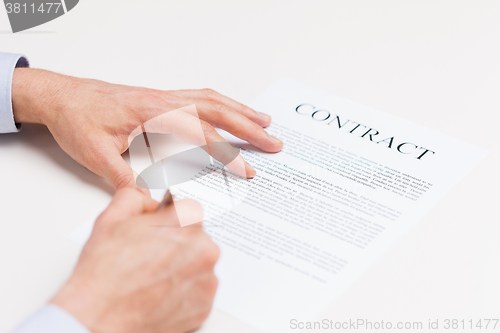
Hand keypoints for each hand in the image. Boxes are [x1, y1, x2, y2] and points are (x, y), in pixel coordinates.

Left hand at [11, 68, 282, 189]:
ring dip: (241, 110)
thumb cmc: (77, 119)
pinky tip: (231, 110)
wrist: (60, 96)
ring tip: (265, 121)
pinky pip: (201, 97)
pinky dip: (223, 104)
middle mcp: (165, 100)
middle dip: (249, 127)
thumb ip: (124, 178)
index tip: (247, 169)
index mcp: (154, 111)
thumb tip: (151, 202)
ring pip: (213, 99)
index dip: (228, 152)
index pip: (201, 132)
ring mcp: (165, 98)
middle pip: (217, 110)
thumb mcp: (95, 154)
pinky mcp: (162, 100)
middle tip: (274, 142)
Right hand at [52, 188, 218, 332]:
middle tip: (152, 254)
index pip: (189, 210)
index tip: (164, 226)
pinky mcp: (204, 306)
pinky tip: (160, 293)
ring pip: (198, 265)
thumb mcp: (111, 218)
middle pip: (196, 238)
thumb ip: (134, 197)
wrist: (98, 319)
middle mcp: (203, 250)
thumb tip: (145, 197)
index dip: (173, 218)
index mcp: (185, 223)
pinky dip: (183, 292)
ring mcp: (206, 280)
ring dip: (182, 267)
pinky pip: (198, 291)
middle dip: (177, 243)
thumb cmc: (103, 274)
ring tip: (153, 277)